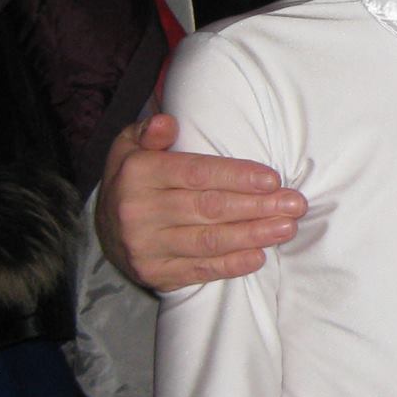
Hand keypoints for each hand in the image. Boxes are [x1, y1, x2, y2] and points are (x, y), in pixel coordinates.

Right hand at [94, 113, 305, 291]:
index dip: (237, 176)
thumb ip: (150, 132)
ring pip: (209, 241)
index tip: (273, 179)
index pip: (195, 174)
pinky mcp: (155, 274)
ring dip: (253, 235)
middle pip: (209, 208)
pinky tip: (259, 256)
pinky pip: (200, 270)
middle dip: (257, 206)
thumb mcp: (130, 146)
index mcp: (138, 174)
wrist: (103, 232)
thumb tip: (168, 123)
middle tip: (294, 204)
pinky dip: (232, 265)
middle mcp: (140, 212)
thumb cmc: (133, 180)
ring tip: (286, 228)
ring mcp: (146, 247)